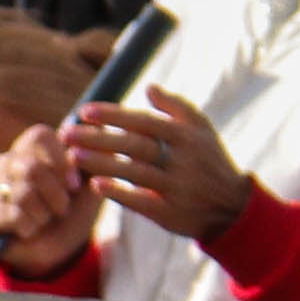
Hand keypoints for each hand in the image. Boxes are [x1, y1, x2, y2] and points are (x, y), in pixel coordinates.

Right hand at [0, 118, 99, 279]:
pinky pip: (9, 215)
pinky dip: (28, 226)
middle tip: (61, 209)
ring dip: (43, 214)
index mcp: (31, 149)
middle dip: (56, 196)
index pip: (39, 136)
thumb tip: (101, 132)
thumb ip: (96, 159)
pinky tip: (29, 230)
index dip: (61, 161)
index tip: (74, 184)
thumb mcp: (92, 186)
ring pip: (21, 193)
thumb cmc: (74, 212)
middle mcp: (5, 162)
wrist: (59, 251)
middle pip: (31, 168)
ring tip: (43, 220)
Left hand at [69, 90, 253, 243]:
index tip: (84, 111)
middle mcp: (182, 161)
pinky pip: (142, 202)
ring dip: (102, 163)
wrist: (233, 208)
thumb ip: (175, 106)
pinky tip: (95, 185)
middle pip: (134, 146)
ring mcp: (177, 188)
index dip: (113, 115)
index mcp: (186, 137)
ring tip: (73, 155)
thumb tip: (148, 87)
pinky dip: (119, 193)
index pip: (143, 122)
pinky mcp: (171, 213)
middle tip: (66, 132)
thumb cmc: (210, 160)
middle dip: (98, 138)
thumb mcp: (202, 129)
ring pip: (134, 173)